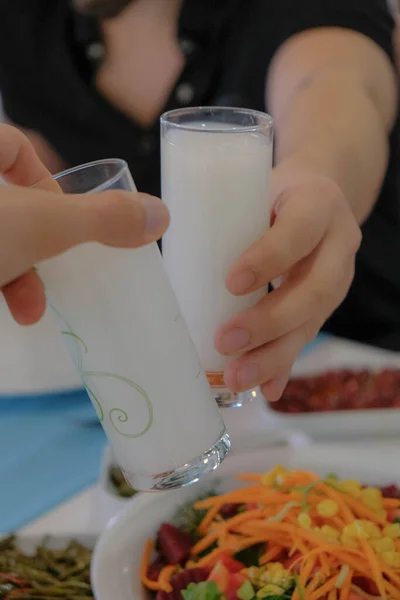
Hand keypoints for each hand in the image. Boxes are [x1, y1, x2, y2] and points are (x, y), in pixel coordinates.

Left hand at [0, 125, 168, 324]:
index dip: (43, 177)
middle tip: (52, 265)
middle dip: (37, 241)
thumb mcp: (40, 223)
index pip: (16, 146)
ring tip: (29, 309)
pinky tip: (10, 314)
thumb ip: (99, 219)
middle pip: (8, 203)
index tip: (61, 216)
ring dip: (18, 276)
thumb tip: (160, 216)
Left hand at [214, 164, 361, 400]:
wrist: (317, 196)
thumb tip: (164, 253)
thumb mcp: (253, 190)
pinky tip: (265, 389)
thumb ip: (226, 218)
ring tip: (238, 378)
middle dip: (269, 322)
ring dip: (274, 355)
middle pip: (314, 290)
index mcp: (319, 204)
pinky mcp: (327, 305)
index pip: (299, 231)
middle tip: (225, 341)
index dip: (269, 258)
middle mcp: (339, 244)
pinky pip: (307, 336)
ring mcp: (339, 278)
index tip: (231, 283)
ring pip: (313, 322)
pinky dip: (284, 365)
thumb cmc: (270, 193)